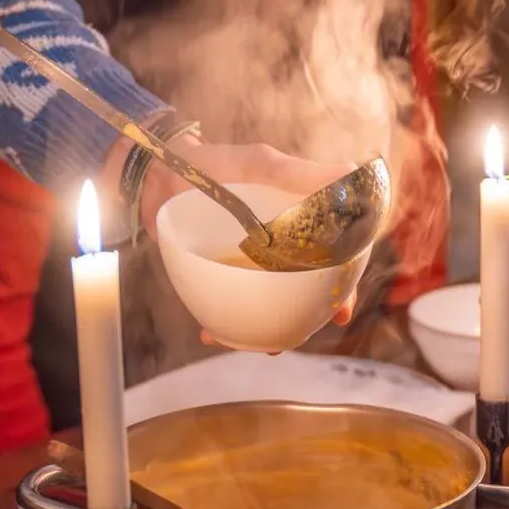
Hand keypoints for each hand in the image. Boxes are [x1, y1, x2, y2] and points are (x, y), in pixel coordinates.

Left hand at [137, 140, 358, 326]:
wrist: (158, 173)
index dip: (341, 286)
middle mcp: (275, 248)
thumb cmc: (215, 163)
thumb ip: (300, 172)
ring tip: (260, 346)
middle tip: (294, 338)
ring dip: (264, 330)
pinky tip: (210, 334)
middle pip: (301, 291)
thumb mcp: (259, 165)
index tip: (341, 310)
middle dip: (302, 320)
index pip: (330, 259)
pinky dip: (220, 323)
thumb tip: (350, 171)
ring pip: (264, 304)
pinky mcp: (215, 274)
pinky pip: (223, 303)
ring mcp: (245, 264)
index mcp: (296, 224)